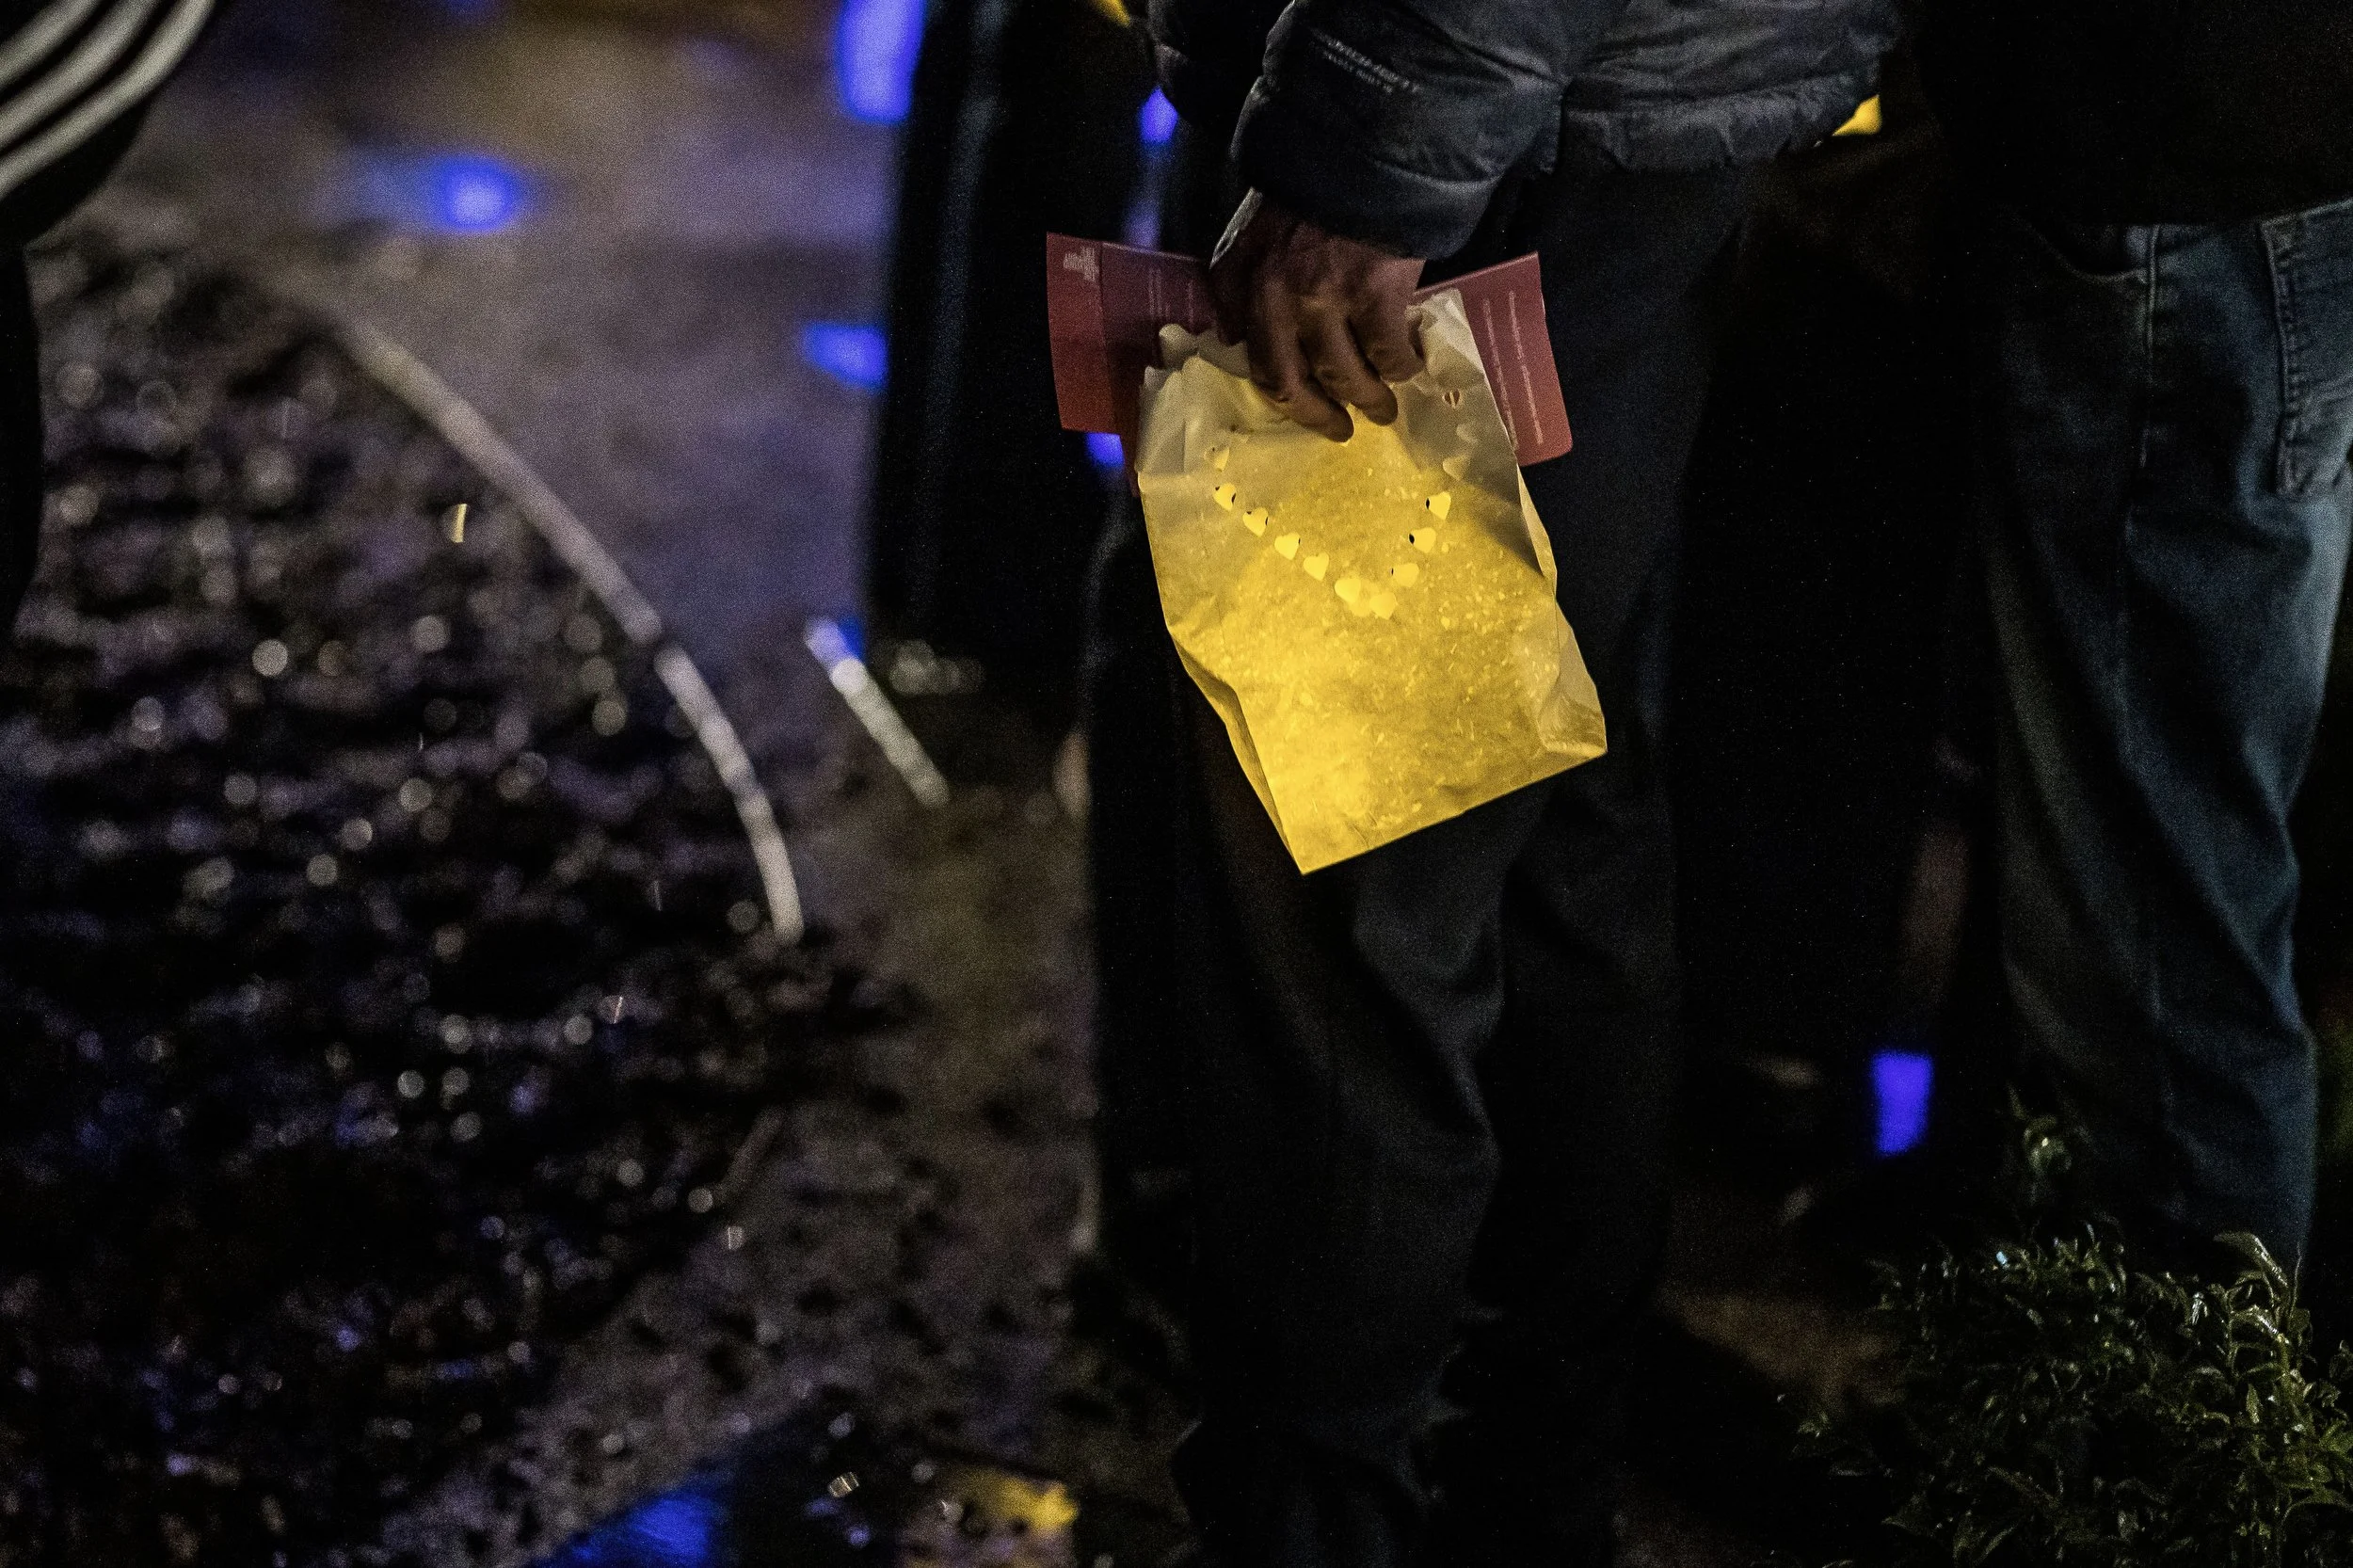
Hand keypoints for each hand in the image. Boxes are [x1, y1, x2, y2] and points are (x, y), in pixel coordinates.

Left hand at [1208, 190, 1425, 441]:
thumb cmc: (1310, 191)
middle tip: (1341, 431)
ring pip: (1344, 377)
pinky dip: (1401, 368)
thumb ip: (1241, 282)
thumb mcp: (1254, 231)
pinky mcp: (1376, 297)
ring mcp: (1326, 301)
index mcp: (1244, 283)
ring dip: (1368, 401)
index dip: (1280, 396)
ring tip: (1385, 410)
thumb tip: (1237, 336)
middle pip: (1290, 384)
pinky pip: (1389, 355)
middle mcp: (1276, 299)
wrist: (1365, 148)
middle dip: (1318, 417)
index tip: (1301, 409)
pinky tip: (1410, 368)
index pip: (1253, 361)